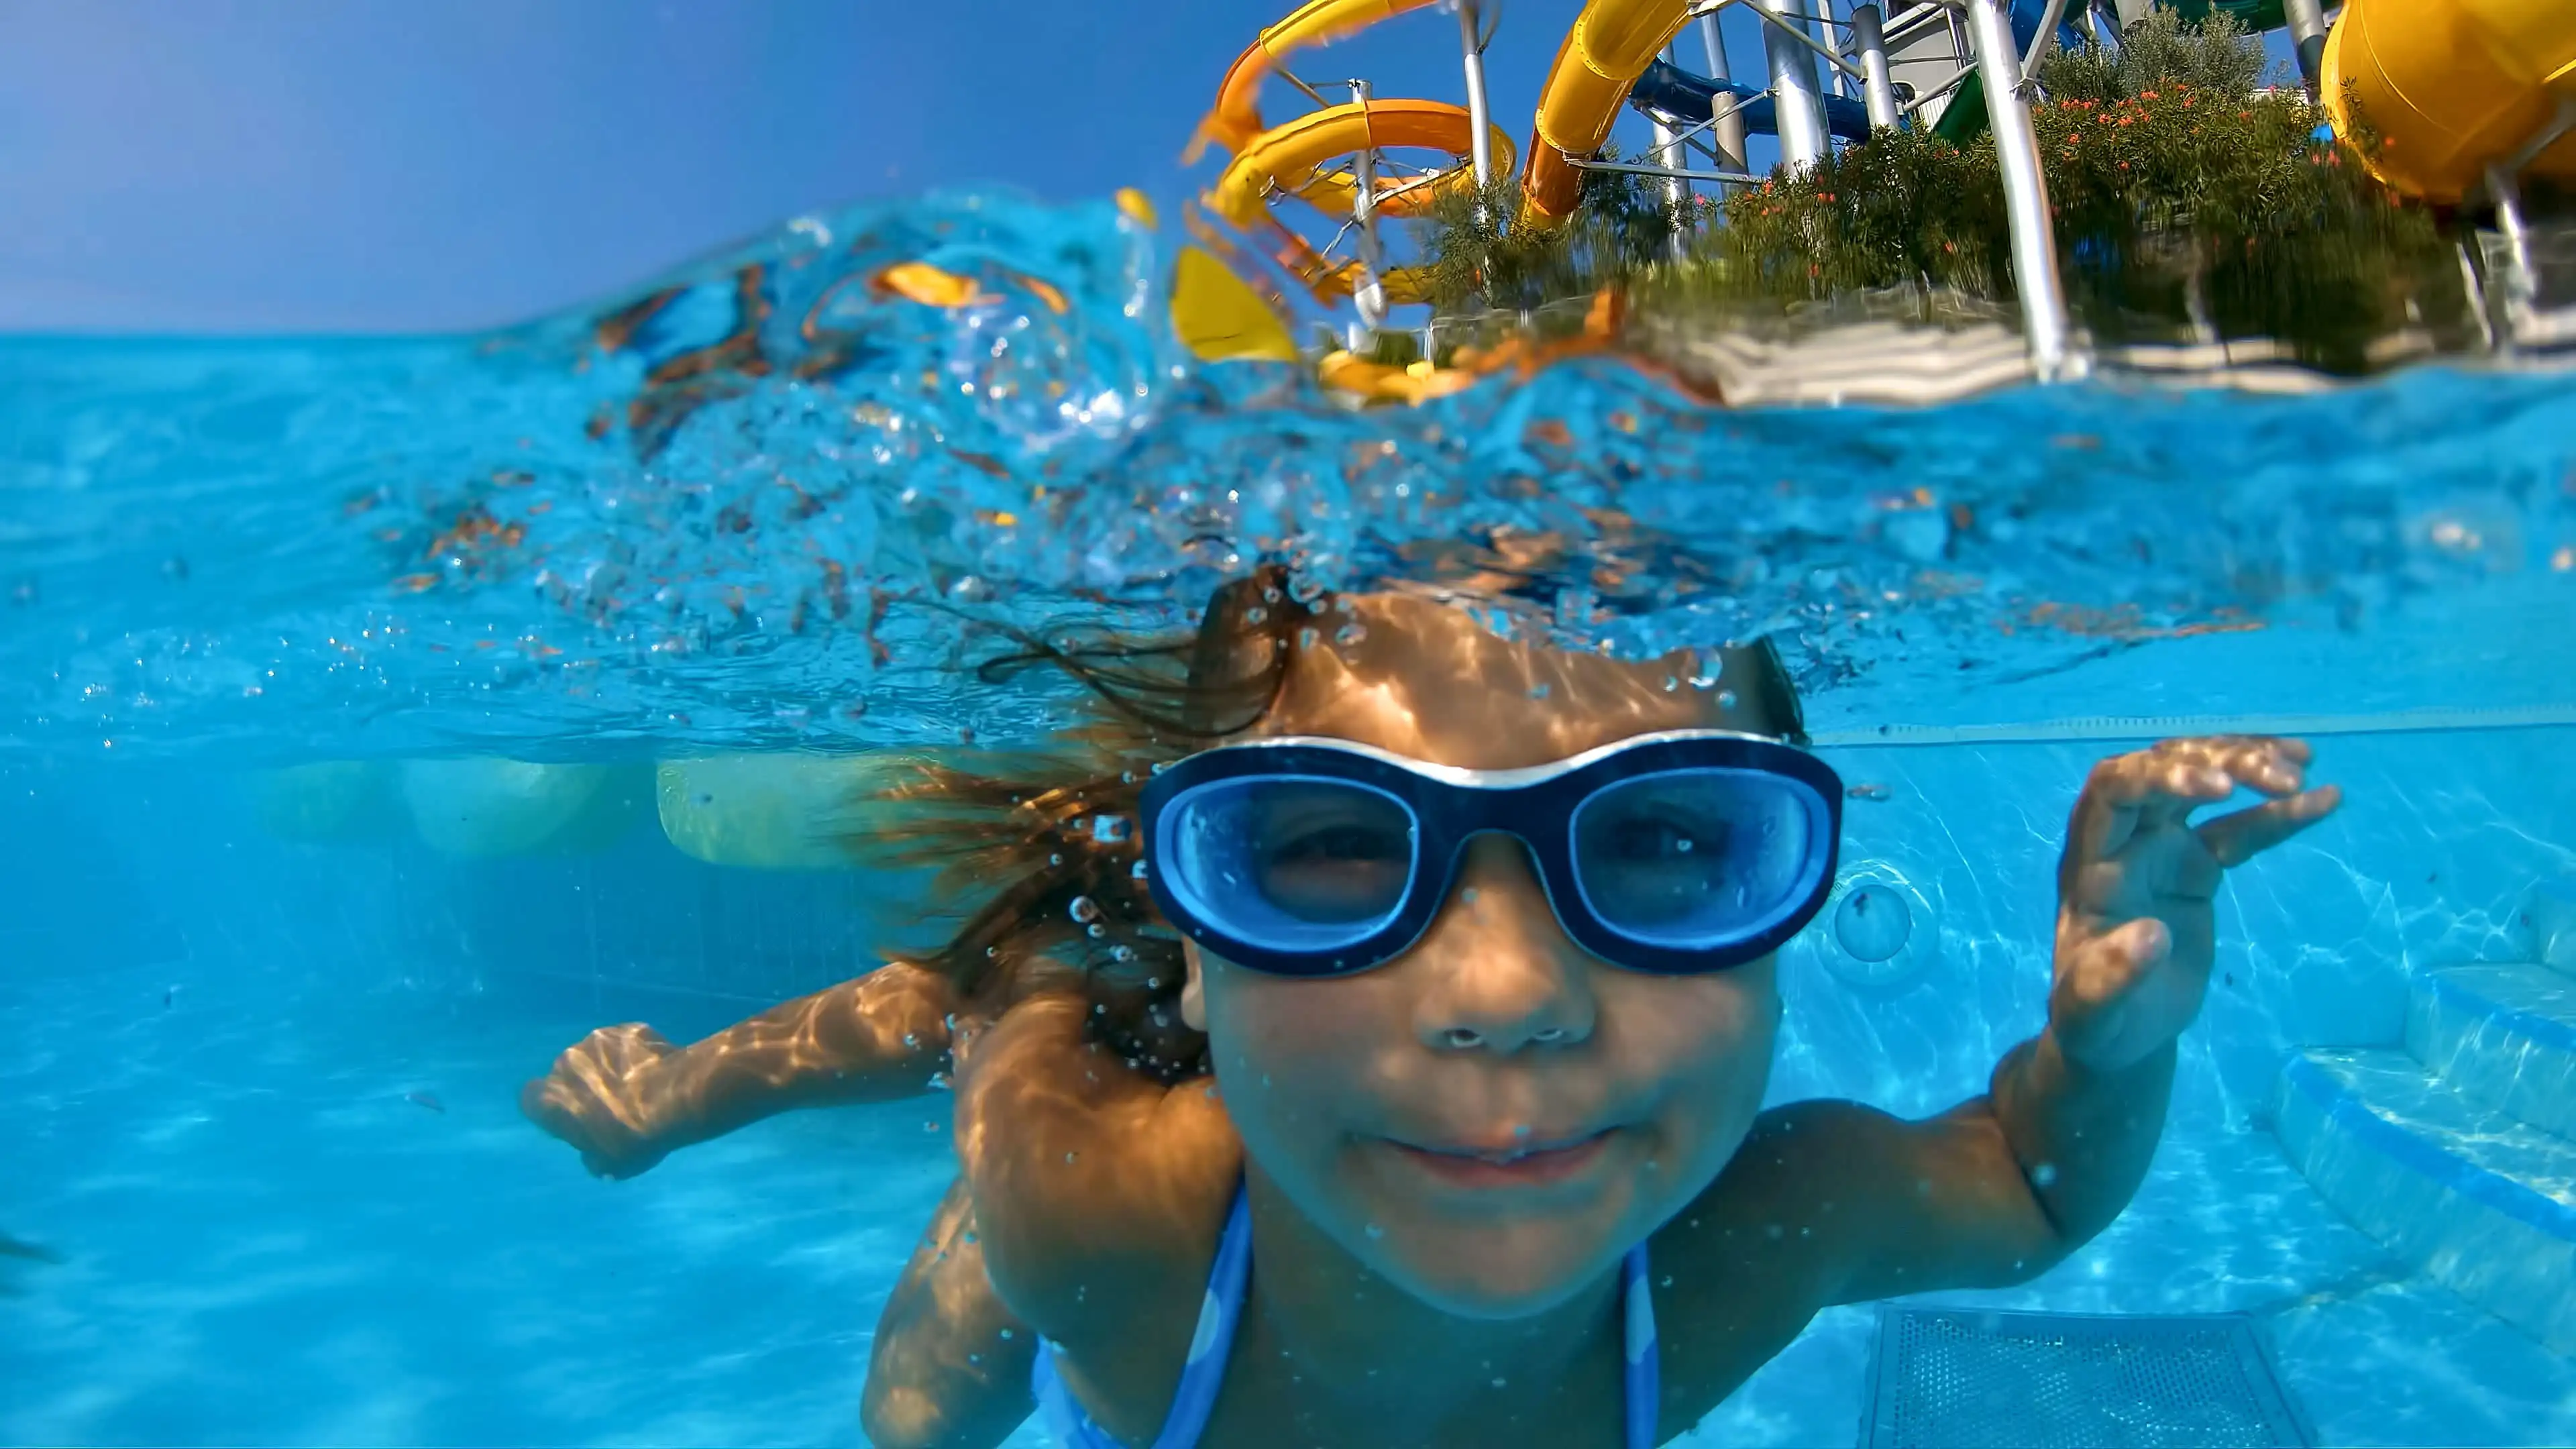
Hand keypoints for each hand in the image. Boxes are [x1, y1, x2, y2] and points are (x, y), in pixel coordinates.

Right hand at [520, 1024, 677, 1179]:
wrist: (678, 1098)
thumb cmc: (635, 1139)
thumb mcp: (608, 1166)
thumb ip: (591, 1155)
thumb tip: (593, 1150)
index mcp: (550, 1099)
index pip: (530, 1099)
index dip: (550, 1109)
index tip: (572, 1119)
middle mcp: (565, 1064)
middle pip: (565, 1075)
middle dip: (581, 1086)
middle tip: (612, 1103)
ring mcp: (596, 1040)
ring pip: (595, 1056)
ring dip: (608, 1068)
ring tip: (639, 1085)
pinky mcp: (626, 1028)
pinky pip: (623, 1044)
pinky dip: (633, 1054)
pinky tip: (655, 1070)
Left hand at [2050, 737, 2339, 1072]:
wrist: (2120, 1031)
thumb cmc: (2098, 1019)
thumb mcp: (2095, 1007)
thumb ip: (2114, 974)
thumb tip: (2151, 938)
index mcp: (2089, 861)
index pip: (2113, 791)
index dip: (2161, 776)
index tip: (2223, 789)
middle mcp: (2123, 840)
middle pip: (2163, 771)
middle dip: (2220, 761)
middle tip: (2281, 776)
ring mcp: (2160, 847)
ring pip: (2202, 784)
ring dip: (2250, 767)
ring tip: (2305, 768)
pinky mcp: (2196, 865)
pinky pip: (2240, 827)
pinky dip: (2279, 812)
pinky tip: (2326, 797)